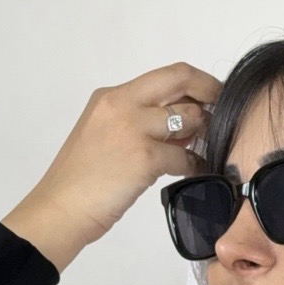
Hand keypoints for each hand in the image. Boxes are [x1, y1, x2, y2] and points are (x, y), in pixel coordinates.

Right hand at [1, 60, 223, 269]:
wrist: (59, 209)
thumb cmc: (79, 182)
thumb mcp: (104, 138)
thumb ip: (138, 125)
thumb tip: (182, 126)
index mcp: (110, 97)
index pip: (165, 76)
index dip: (195, 82)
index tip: (210, 96)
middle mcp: (122, 103)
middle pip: (180, 79)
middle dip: (210, 90)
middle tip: (224, 111)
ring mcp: (133, 127)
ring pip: (188, 118)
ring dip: (204, 132)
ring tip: (206, 147)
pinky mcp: (144, 156)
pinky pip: (184, 155)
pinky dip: (195, 164)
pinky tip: (196, 171)